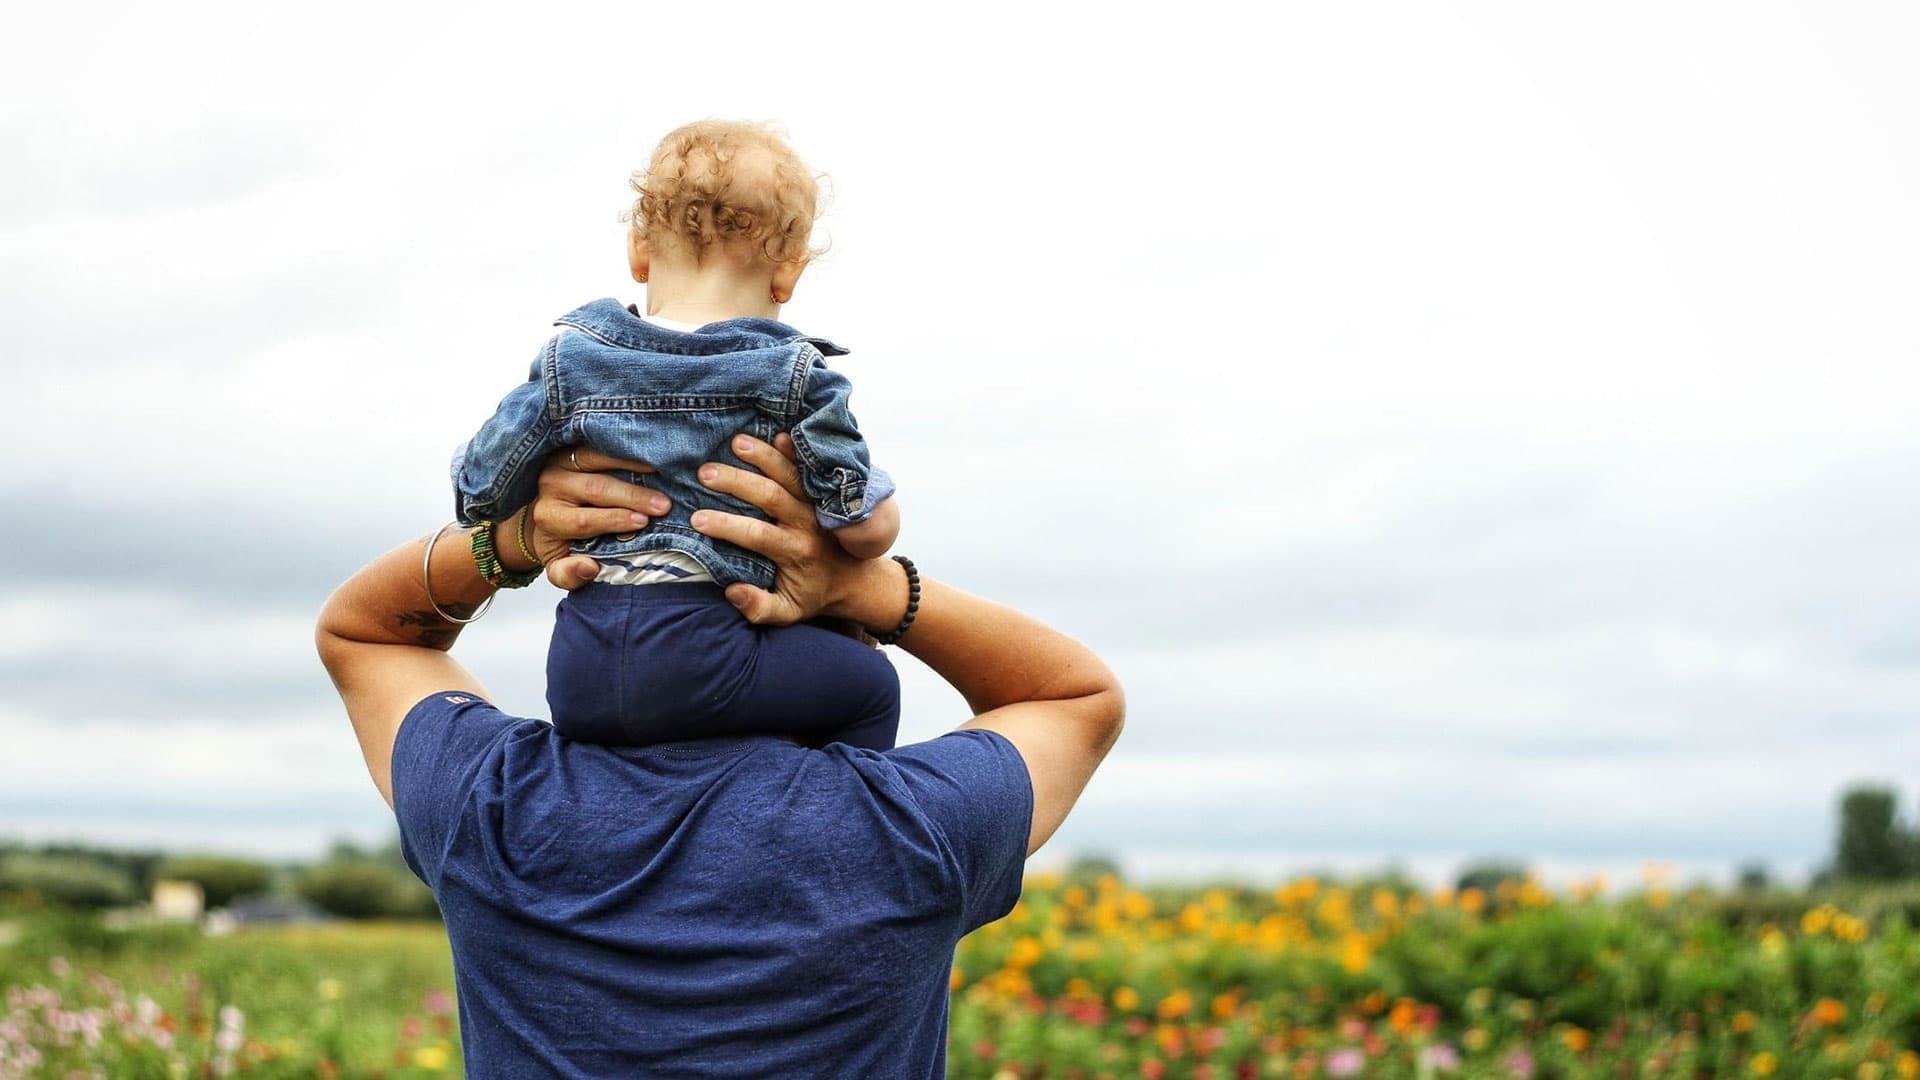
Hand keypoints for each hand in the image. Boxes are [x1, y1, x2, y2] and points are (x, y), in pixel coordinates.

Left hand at [516, 449, 668, 589]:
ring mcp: (561, 461)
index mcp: (549, 518)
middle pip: (595, 489)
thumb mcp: (558, 566)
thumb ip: (569, 574)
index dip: (614, 520)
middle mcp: (551, 486)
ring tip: (661, 471)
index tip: (643, 522)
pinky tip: (649, 451)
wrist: (545, 511)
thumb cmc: (561, 540)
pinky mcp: (572, 445)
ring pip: (597, 458)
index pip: (583, 520)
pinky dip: (624, 446)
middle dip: (632, 496)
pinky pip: (599, 442)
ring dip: (632, 464)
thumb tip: (590, 568)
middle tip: (662, 504)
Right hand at [692, 434, 896, 626]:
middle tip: (705, 472)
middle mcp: (806, 524)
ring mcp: (816, 504)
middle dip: (737, 482)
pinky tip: (778, 434)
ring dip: (764, 456)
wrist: (855, 580)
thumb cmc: (812, 594)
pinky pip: (810, 468)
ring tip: (736, 441)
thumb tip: (731, 591)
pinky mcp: (822, 492)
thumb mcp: (787, 612)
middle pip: (771, 496)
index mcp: (794, 552)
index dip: (726, 526)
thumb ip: (759, 607)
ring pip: (790, 475)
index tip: (697, 519)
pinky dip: (796, 451)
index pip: (757, 535)